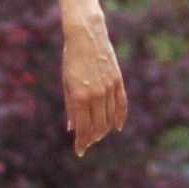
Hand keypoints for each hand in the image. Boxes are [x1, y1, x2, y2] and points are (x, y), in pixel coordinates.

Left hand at [63, 11, 126, 156]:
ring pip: (109, 118)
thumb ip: (70, 107)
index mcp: (79, 97)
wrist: (86, 36)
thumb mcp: (66, 83)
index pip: (82, 128)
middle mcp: (95, 95)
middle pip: (97, 126)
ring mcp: (108, 88)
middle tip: (87, 142)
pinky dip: (120, 117)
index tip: (79, 151)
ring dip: (104, 130)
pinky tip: (117, 126)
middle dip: (92, 138)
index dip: (81, 142)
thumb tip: (72, 128)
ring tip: (98, 135)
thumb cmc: (71, 59)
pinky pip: (122, 104)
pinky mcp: (118, 81)